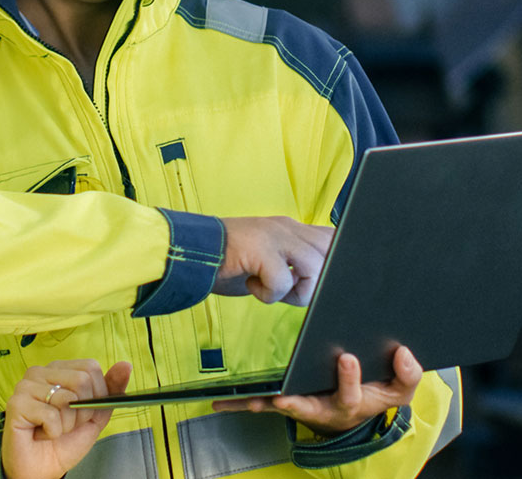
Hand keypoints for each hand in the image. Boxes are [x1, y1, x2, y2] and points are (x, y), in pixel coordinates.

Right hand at [1, 359, 130, 478]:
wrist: (42, 469)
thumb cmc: (64, 441)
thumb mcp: (95, 415)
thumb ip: (111, 389)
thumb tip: (126, 365)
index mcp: (59, 369)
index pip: (91, 367)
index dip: (96, 394)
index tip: (84, 412)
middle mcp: (40, 372)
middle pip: (81, 380)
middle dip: (82, 412)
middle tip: (67, 424)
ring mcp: (25, 386)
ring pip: (66, 399)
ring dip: (67, 424)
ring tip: (53, 429)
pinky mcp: (16, 403)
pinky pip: (51, 415)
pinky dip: (53, 432)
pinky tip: (41, 433)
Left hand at [212, 346, 422, 436]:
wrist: (358, 411)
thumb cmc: (376, 394)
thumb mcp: (399, 389)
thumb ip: (407, 373)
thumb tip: (404, 353)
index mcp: (352, 402)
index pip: (353, 393)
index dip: (350, 378)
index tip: (346, 358)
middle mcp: (324, 408)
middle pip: (311, 407)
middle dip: (298, 403)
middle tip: (285, 397)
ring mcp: (303, 407)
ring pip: (281, 407)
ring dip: (263, 405)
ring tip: (246, 401)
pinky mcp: (287, 403)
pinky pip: (264, 403)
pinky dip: (243, 402)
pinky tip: (221, 400)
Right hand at [217, 217, 332, 304]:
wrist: (187, 251)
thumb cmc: (227, 262)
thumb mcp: (267, 258)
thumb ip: (292, 263)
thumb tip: (318, 284)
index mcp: (290, 228)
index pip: (332, 236)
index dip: (334, 261)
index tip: (315, 282)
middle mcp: (287, 227)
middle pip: (332, 252)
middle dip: (317, 282)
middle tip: (289, 289)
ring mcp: (274, 236)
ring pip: (315, 268)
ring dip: (295, 291)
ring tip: (270, 289)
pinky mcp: (260, 249)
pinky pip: (283, 281)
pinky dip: (268, 295)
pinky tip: (250, 285)